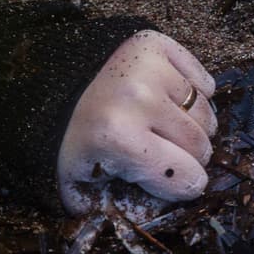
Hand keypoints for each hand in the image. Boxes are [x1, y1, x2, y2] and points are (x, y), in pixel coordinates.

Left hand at [58, 30, 216, 214]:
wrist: (46, 92)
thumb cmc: (70, 146)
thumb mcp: (85, 193)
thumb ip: (131, 209)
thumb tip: (180, 206)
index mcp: (120, 139)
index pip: (190, 179)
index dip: (177, 186)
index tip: (158, 179)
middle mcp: (140, 98)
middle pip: (202, 146)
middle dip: (185, 157)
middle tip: (155, 152)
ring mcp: (150, 67)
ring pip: (206, 114)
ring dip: (189, 127)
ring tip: (158, 126)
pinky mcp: (156, 44)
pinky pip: (205, 82)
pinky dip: (194, 95)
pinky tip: (166, 101)